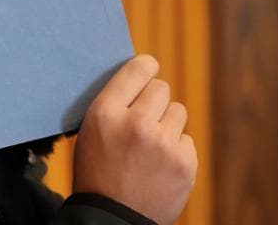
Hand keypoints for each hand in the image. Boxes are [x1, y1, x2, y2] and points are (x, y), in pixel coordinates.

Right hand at [72, 54, 197, 224]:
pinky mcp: (184, 163)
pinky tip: (159, 166)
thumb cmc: (98, 172)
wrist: (112, 220)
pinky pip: (187, 139)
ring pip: (178, 111)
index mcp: (106, 112)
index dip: (146, 68)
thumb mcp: (91, 131)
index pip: (139, 67)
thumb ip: (115, 101)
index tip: (148, 70)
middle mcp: (136, 124)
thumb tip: (143, 71)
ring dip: (167, 125)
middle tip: (142, 123)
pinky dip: (176, 150)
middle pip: (162, 87)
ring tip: (150, 148)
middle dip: (154, 102)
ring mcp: (163, 144)